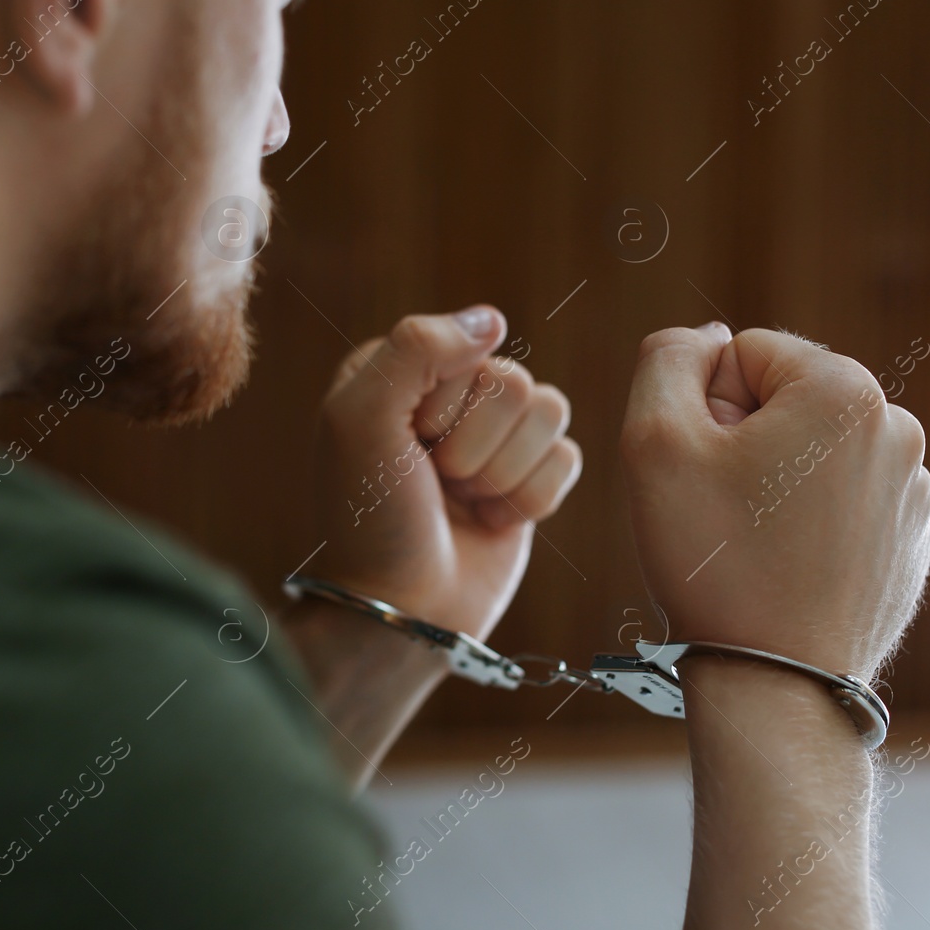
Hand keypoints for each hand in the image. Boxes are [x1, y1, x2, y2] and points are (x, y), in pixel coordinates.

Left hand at [310, 307, 581, 641]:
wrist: (402, 609)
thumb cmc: (371, 517)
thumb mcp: (360, 419)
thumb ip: (416, 347)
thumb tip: (493, 320)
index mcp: (401, 368)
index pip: (469, 350)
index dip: (444, 407)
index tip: (407, 447)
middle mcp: (450, 394)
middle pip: (516, 384)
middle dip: (476, 447)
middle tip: (437, 481)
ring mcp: (493, 436)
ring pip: (551, 414)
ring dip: (505, 472)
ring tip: (463, 500)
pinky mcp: (529, 478)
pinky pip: (568, 458)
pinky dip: (531, 499)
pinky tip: (490, 521)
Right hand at [620, 323, 929, 680]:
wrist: (777, 686)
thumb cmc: (713, 563)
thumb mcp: (654, 441)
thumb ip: (667, 360)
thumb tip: (708, 341)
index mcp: (845, 390)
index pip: (744, 354)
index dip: (704, 410)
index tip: (707, 474)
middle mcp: (898, 430)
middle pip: (783, 403)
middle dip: (743, 443)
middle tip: (725, 515)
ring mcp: (914, 492)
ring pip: (810, 457)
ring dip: (774, 487)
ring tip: (755, 549)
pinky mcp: (910, 545)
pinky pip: (839, 508)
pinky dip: (806, 529)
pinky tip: (786, 574)